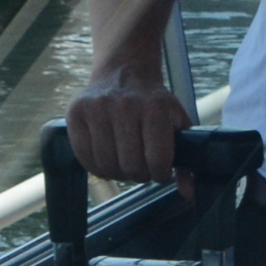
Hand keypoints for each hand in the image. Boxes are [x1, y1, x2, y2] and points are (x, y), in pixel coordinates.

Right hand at [62, 69, 194, 184]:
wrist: (124, 72)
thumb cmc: (154, 105)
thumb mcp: (178, 123)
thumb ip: (188, 160)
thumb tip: (190, 193)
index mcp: (155, 107)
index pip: (157, 160)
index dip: (160, 174)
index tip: (160, 170)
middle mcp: (125, 105)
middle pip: (130, 166)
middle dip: (140, 175)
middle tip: (142, 167)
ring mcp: (97, 108)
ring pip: (106, 166)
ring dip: (117, 173)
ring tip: (124, 162)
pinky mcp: (75, 112)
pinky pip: (84, 157)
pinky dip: (97, 167)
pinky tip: (107, 158)